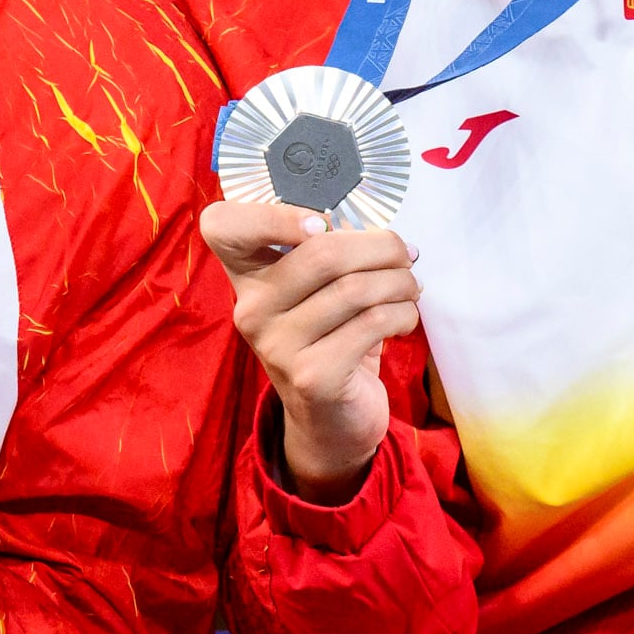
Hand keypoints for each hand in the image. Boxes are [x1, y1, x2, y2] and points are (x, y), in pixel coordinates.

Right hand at [199, 199, 417, 502]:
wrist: (331, 420)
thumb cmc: (331, 337)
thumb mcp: (318, 292)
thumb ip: (331, 254)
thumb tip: (388, 237)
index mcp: (246, 276)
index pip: (222, 226)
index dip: (271, 214)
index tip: (324, 224)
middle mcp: (250, 309)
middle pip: (322, 252)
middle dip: (381, 247)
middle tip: (406, 256)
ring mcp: (277, 346)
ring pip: (355, 288)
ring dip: (400, 282)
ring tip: (410, 288)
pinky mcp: (312, 376)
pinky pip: (372, 324)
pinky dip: (402, 314)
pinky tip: (405, 319)